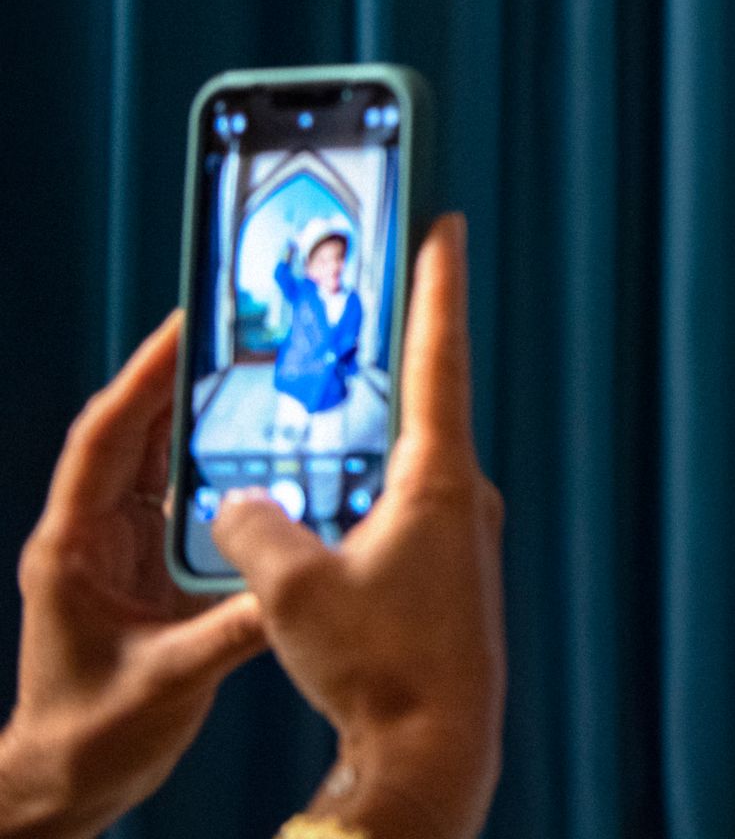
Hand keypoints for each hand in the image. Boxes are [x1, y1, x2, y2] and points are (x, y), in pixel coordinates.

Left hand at [0, 313, 269, 838]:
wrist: (69, 777)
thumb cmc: (91, 736)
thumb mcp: (168, 681)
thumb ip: (231, 631)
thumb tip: (296, 586)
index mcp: (73, 548)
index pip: (105, 440)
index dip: (145, 379)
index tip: (189, 326)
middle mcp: (91, 536)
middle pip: (133, 433)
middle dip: (179, 377)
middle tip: (237, 331)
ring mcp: (117, 550)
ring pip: (156, 459)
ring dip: (200, 415)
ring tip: (257, 373)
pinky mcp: (146, 568)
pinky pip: (180, 497)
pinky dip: (216, 465)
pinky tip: (262, 450)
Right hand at [212, 215, 502, 838]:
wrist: (436, 750)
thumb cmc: (381, 669)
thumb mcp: (292, 592)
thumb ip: (255, 528)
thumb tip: (237, 503)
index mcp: (437, 478)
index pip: (438, 354)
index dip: (435, 284)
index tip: (444, 221)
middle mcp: (463, 496)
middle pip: (421, 399)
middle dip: (387, 349)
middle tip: (367, 287)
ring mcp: (462, 535)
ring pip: (405, 463)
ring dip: (368, 433)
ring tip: (323, 405)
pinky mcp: (451, 573)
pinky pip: (402, 510)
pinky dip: (366, 492)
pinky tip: (329, 510)